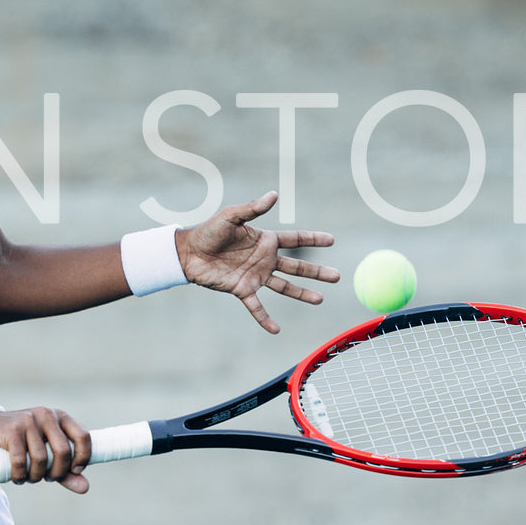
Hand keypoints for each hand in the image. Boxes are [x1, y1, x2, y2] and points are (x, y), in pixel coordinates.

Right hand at [0, 407, 91, 493]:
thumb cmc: (22, 443)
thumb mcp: (46, 454)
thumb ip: (65, 471)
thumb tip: (85, 488)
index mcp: (60, 417)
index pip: (83, 437)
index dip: (83, 458)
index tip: (74, 471)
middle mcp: (46, 415)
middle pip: (63, 452)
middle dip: (57, 473)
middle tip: (47, 478)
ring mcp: (28, 420)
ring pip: (40, 459)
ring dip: (35, 476)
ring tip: (28, 477)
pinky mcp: (11, 429)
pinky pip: (20, 461)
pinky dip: (19, 476)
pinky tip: (17, 477)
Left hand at [177, 190, 338, 333]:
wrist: (188, 252)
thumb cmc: (209, 231)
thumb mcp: (231, 216)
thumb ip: (253, 209)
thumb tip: (274, 194)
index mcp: (265, 240)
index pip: (295, 239)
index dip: (313, 239)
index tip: (331, 240)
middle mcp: (264, 259)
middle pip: (297, 267)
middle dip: (317, 272)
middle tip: (337, 277)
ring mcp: (255, 276)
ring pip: (284, 287)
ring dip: (302, 293)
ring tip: (320, 299)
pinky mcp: (242, 289)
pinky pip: (257, 306)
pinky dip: (265, 318)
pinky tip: (276, 330)